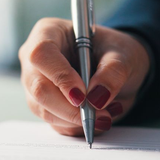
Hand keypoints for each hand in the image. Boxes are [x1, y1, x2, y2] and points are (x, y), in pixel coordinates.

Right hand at [19, 18, 149, 135]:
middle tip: (101, 114)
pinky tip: (98, 117)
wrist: (118, 70)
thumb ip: (113, 72)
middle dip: (70, 107)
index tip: (83, 95)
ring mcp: (36, 85)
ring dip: (77, 120)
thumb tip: (96, 98)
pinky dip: (78, 126)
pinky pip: (55, 123)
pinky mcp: (45, 107)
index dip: (60, 76)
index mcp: (49, 33)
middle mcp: (36, 60)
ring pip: (44, 110)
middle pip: (38, 87)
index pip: (41, 54)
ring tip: (107, 114)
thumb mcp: (124, 55)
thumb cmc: (116, 52)